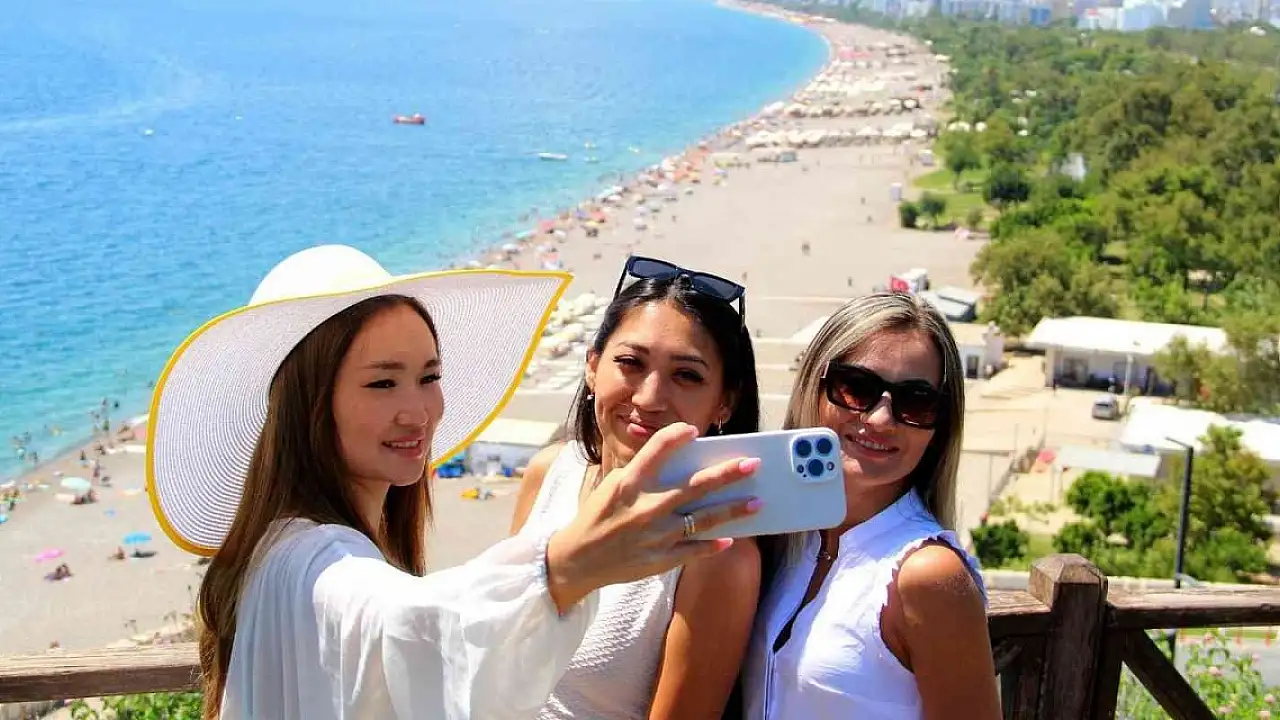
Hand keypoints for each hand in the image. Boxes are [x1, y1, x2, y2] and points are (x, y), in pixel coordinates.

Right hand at [544, 423, 760, 611]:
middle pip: (696, 486)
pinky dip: (713, 545)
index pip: (657, 450)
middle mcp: (646, 507)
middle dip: (727, 474)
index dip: (676, 436)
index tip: (693, 430)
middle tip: (752, 464)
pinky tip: (730, 539)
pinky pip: (694, 550)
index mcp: (630, 483)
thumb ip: (643, 473)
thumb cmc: (598, 516)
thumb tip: (681, 463)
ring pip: (704, 519)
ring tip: (757, 502)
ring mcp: (656, 535)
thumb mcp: (613, 486)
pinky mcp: (660, 559)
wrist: (578, 559)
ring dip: (733, 510)